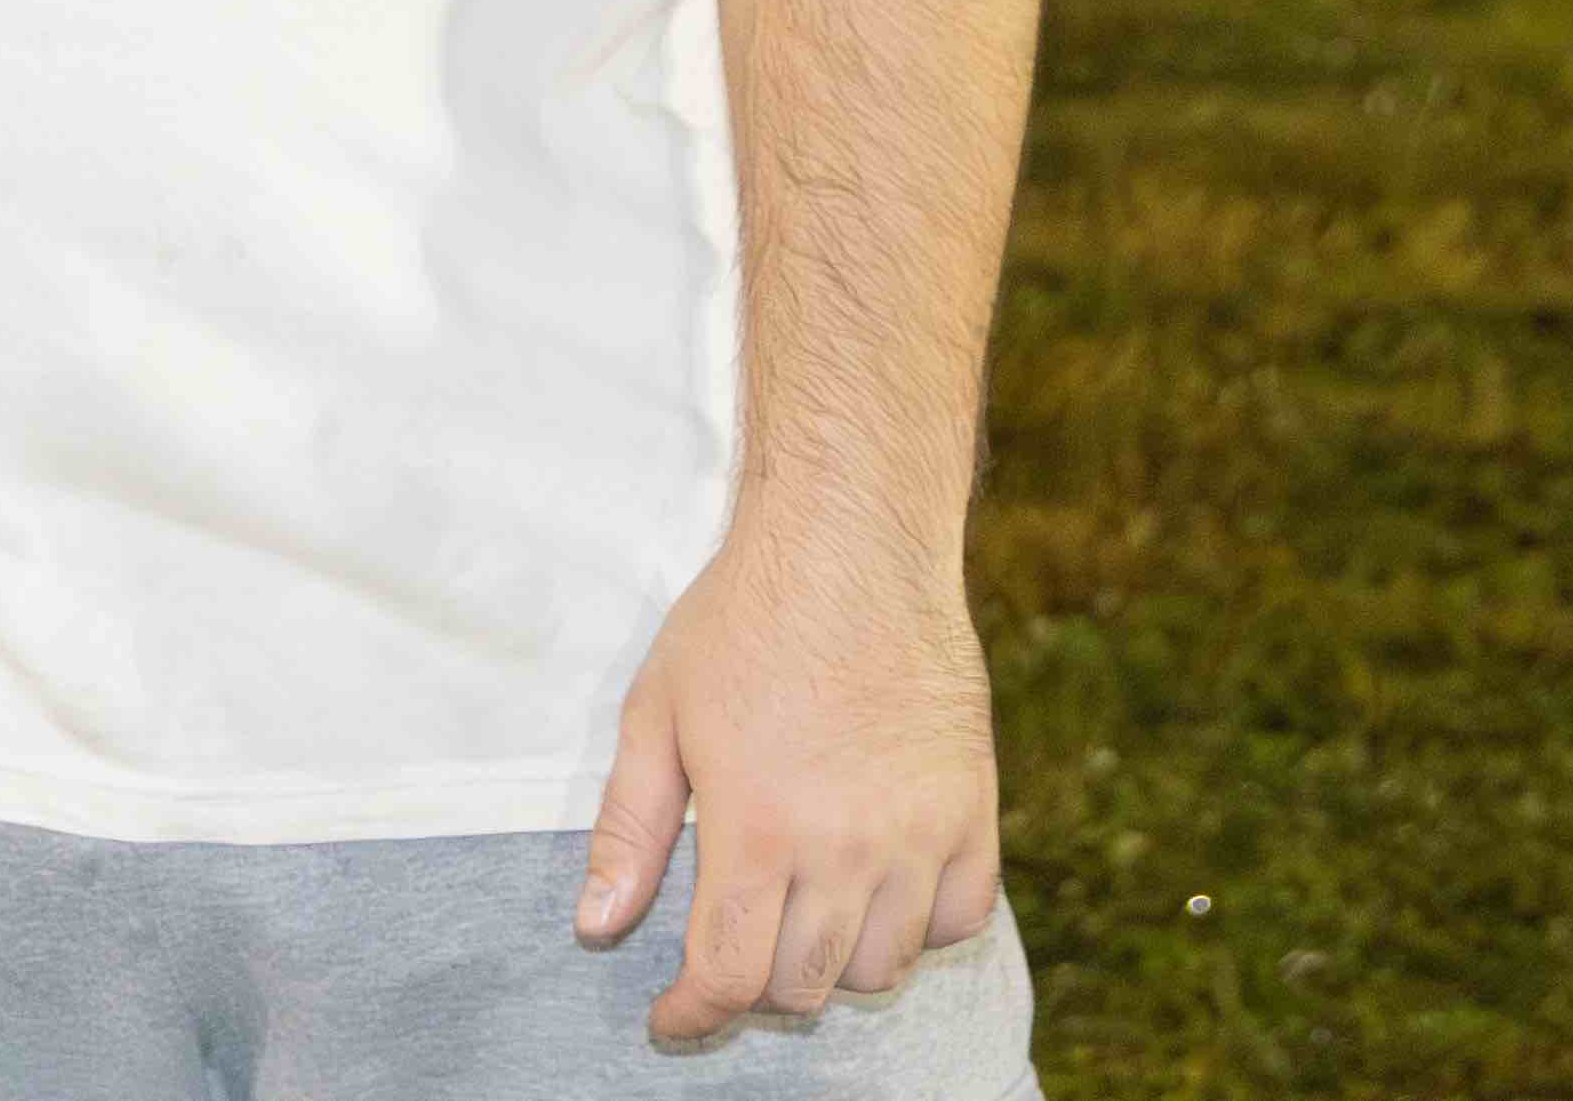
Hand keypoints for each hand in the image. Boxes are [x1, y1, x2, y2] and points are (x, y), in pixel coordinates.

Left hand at [577, 523, 1003, 1041]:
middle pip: (805, 984)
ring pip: (881, 966)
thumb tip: (597, 926)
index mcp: (755, 828)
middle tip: (729, 955)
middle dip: (755, 989)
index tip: (673, 1019)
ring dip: (832, 963)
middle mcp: (845, 847)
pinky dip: (914, 929)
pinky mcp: (975, 816)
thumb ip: (628, 830)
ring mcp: (919, 835)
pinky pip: (957, 921)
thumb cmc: (739, 625)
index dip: (693, 1014)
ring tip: (797, 915)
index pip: (729, 973)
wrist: (849, 553)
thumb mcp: (653, 716)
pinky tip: (873, 891)